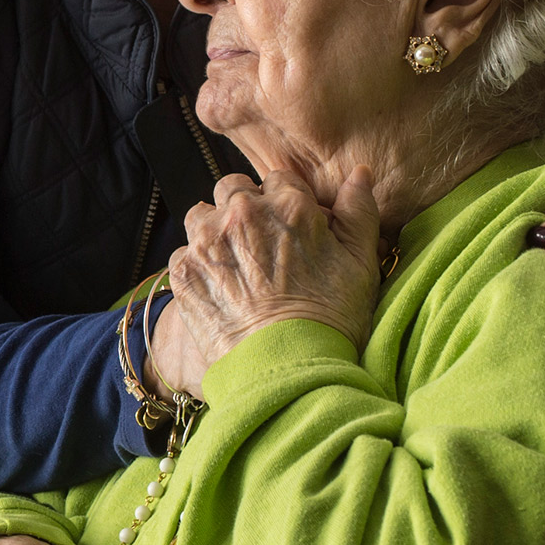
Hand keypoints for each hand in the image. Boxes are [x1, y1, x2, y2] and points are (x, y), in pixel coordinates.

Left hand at [159, 167, 382, 397]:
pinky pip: (184, 251)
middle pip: (235, 189)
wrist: (285, 371)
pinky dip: (199, 264)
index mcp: (288, 206)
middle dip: (247, 209)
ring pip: (204, 214)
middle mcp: (242, 213)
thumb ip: (359, 212)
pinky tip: (219, 288)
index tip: (289, 229)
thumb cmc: (331, 320)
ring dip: (216, 230)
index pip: (279, 181)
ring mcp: (207, 240)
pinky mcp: (184, 270)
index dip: (285, 204)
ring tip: (236, 265)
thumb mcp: (361, 265)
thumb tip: (359, 173)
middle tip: (261, 246)